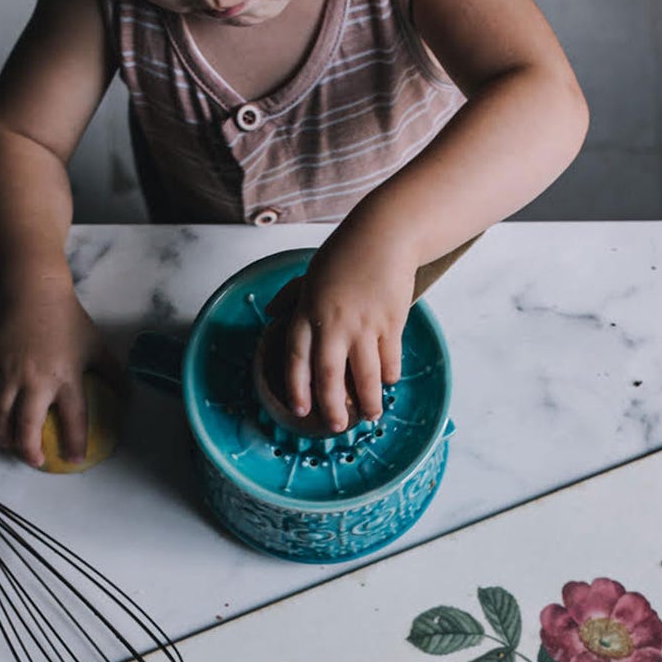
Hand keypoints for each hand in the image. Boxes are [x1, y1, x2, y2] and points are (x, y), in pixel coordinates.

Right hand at [0, 280, 119, 466]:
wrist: (32, 294)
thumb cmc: (68, 320)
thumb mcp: (97, 347)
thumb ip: (114, 374)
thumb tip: (129, 395)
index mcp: (66, 378)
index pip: (73, 420)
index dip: (74, 444)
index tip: (74, 459)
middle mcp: (36, 381)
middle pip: (28, 427)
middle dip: (30, 451)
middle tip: (37, 461)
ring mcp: (11, 375)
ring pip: (1, 417)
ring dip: (5, 437)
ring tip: (11, 446)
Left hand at [277, 229, 416, 432]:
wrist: (384, 234)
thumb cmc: (346, 253)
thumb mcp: (311, 274)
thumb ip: (291, 297)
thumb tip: (271, 313)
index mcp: (308, 312)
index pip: (296, 358)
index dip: (297, 387)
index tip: (300, 410)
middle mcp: (333, 323)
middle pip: (327, 375)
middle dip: (331, 406)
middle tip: (336, 426)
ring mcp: (363, 325)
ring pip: (364, 374)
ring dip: (368, 400)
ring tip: (371, 416)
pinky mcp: (390, 322)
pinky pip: (389, 358)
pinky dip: (390, 375)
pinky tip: (389, 383)